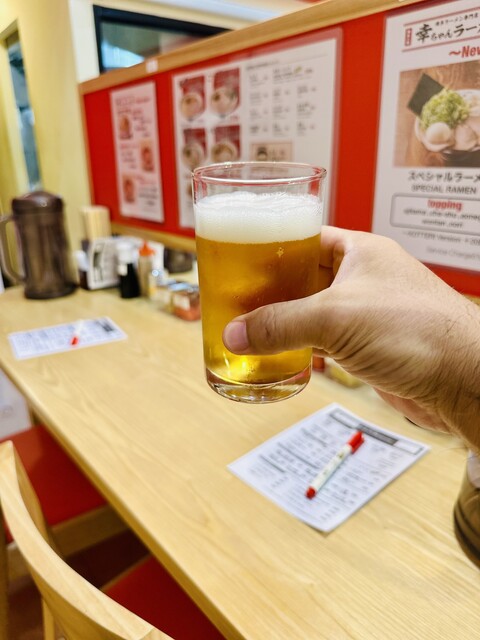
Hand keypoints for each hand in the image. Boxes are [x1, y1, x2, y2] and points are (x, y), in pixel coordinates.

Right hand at [223, 227, 479, 451]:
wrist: (464, 379)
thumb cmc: (417, 331)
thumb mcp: (336, 317)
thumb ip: (281, 323)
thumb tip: (235, 333)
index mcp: (359, 251)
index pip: (304, 238)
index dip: (271, 247)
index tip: (239, 261)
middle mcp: (362, 278)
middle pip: (303, 277)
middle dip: (271, 290)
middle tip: (237, 301)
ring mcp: (366, 312)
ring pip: (312, 311)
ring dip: (284, 322)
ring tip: (248, 329)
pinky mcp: (368, 345)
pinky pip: (324, 340)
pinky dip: (301, 347)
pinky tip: (279, 356)